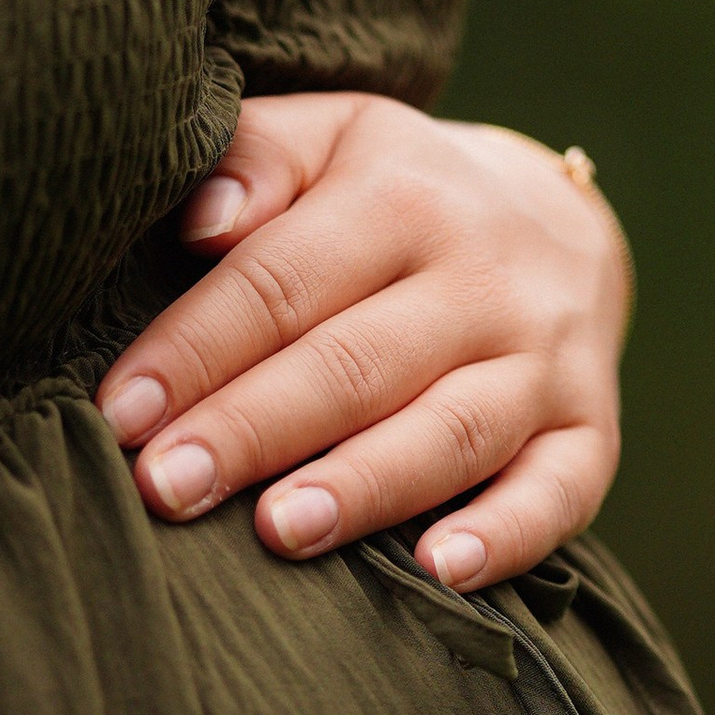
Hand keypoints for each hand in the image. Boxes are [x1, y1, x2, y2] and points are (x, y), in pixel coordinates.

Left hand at [96, 93, 631, 592]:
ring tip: (280, 533)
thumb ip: (256, 159)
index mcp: (403, 196)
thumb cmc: (394, 195)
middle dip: (254, 429)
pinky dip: (506, 535)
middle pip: (356, 362)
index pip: (282, 281)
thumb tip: (200, 221)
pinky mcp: (592, 430)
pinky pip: (560, 490)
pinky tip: (440, 572)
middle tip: (168, 490)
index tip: (123, 413)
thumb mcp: (330, 141)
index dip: (198, 349)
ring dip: (365, 486)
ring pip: (451, 431)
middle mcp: (485, 276)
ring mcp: (547, 359)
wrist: (556, 219)